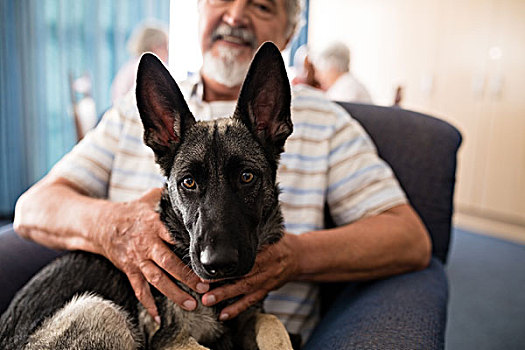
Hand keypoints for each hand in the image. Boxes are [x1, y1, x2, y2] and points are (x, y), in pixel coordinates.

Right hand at [93, 188, 209, 322]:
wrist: (100, 224)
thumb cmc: (132, 210)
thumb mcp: (150, 198)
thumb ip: (169, 196)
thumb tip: (189, 187)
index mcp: (154, 225)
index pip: (174, 237)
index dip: (190, 249)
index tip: (206, 259)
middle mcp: (146, 244)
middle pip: (168, 263)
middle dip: (187, 277)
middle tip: (204, 288)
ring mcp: (137, 259)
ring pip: (156, 280)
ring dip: (173, 293)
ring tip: (190, 304)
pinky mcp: (130, 270)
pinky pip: (139, 290)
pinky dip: (148, 304)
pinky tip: (158, 317)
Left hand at [200, 233, 299, 319]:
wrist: (299, 256)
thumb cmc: (280, 241)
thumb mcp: (270, 232)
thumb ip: (253, 234)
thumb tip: (229, 226)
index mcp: (268, 250)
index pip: (246, 257)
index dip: (229, 263)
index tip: (210, 265)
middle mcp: (268, 266)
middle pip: (243, 275)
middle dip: (222, 283)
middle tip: (203, 287)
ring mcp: (267, 280)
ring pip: (245, 290)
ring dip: (226, 297)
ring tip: (208, 301)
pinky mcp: (267, 289)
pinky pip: (251, 301)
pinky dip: (237, 309)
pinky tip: (224, 315)